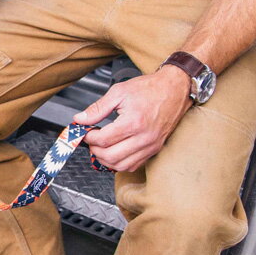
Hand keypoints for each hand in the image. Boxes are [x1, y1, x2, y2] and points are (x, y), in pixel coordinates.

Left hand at [73, 65, 192, 171]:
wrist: (175, 89)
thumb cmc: (149, 89)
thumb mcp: (118, 92)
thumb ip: (97, 108)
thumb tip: (80, 119)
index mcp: (133, 122)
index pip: (103, 140)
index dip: (89, 137)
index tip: (85, 131)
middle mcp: (144, 137)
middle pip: (110, 156)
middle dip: (95, 150)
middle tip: (91, 140)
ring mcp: (151, 145)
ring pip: (121, 165)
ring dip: (106, 159)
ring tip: (100, 147)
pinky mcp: (154, 149)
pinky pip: (133, 165)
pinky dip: (119, 162)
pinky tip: (114, 152)